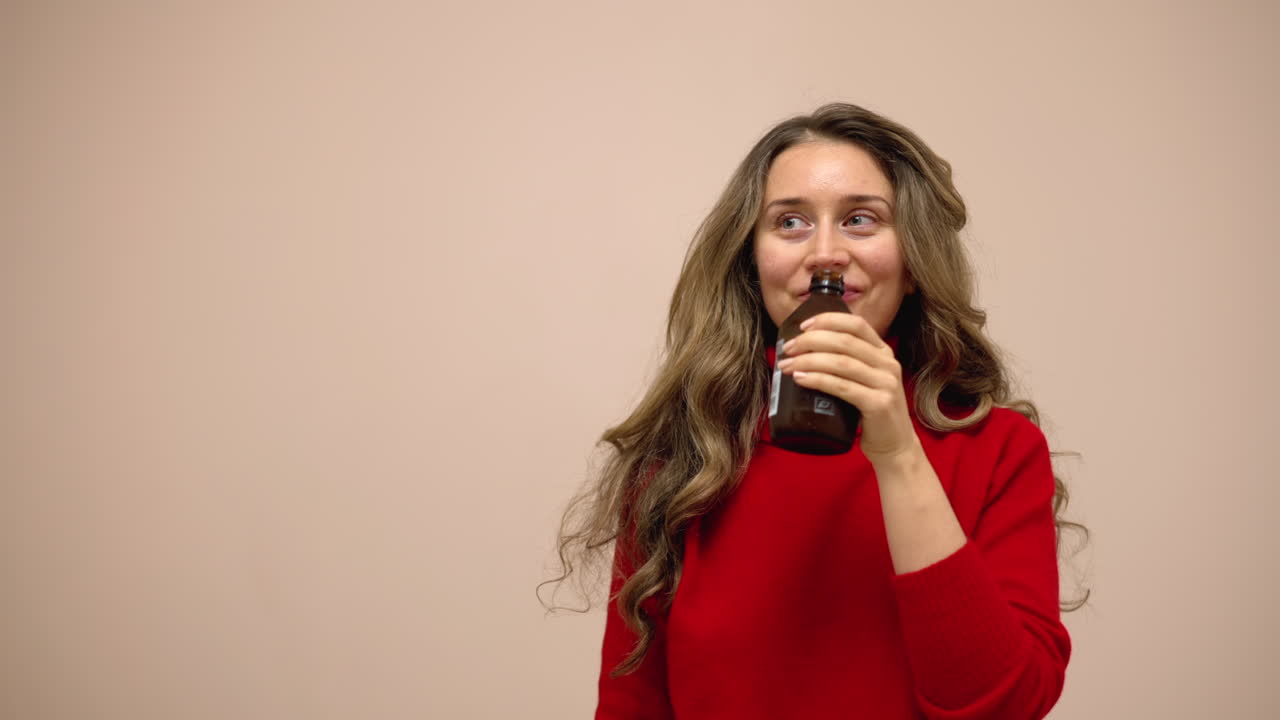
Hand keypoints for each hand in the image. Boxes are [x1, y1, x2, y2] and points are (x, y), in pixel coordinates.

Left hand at [776, 312, 920, 466]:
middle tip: (788, 349)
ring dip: (809, 360)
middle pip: (844, 341)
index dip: (828, 320)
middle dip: (811, 341)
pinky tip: (801, 379)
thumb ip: (845, 363)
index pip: (856, 324)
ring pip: (841, 363)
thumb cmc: (870, 412)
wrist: (894, 445)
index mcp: (883, 352)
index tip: (802, 326)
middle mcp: (888, 364)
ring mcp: (886, 384)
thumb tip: (803, 350)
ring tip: (788, 365)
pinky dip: (818, 380)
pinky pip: (842, 387)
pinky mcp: (879, 404)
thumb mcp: (863, 380)